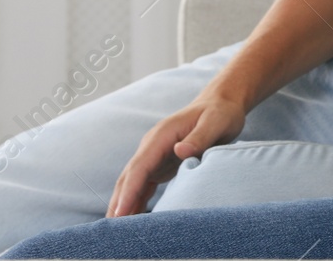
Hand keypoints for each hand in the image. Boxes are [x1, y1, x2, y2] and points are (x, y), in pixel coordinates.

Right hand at [106, 92, 247, 216]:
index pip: (140, 166)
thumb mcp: (215, 122)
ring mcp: (155, 155)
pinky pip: (145, 184)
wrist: (221, 103)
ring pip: (134, 182)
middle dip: (119, 201)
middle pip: (130, 176)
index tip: (120, 212)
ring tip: (117, 228)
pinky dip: (136, 200)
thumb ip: (199, 137)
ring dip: (124, 203)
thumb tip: (180, 151)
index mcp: (162, 135)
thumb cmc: (219, 113)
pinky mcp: (162, 164)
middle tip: (111, 228)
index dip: (129, 190)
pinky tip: (132, 217)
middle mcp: (153, 145)